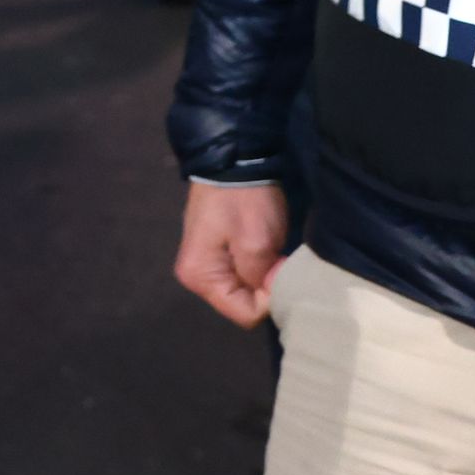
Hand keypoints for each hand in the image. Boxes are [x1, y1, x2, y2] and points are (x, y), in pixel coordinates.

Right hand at [174, 181, 291, 326]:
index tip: (278, 269)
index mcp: (200, 277)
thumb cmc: (244, 200)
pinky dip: (257, 266)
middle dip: (264, 287)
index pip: (243, 314)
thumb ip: (261, 278)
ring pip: (244, 290)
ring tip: (271, 251)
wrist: (233, 160)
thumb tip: (267, 294)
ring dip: (262, 276)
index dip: (267, 299)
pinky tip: (264, 248)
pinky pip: (241, 275)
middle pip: (241, 303)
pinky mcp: (216, 253)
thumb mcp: (256, 242)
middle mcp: (196, 277)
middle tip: (277, 258)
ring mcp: (205, 265)